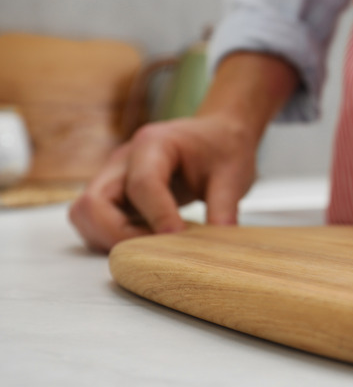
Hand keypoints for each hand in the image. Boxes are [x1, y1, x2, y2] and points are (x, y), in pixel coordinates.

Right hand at [69, 115, 258, 251]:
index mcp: (154, 144)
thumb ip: (225, 209)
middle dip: (119, 235)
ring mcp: (114, 176)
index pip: (142, 184)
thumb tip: (218, 249)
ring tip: (151, 247)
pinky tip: (146, 242)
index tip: (178, 238)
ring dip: (110, 238)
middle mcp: (124, 159)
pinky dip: (111, 238)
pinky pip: (94, 222)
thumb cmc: (223, 148)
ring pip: (85, 214)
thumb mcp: (234, 175)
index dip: (158, 216)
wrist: (217, 135)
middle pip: (93, 202)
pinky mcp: (114, 194)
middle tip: (157, 250)